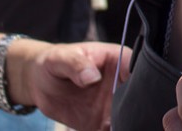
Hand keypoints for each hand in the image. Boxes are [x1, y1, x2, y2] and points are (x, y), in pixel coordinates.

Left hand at [13, 41, 130, 130]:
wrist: (40, 83)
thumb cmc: (54, 61)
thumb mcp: (61, 58)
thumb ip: (76, 64)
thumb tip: (92, 77)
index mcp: (118, 60)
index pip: (138, 69)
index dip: (141, 80)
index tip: (131, 92)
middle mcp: (121, 83)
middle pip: (139, 96)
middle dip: (136, 107)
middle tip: (116, 113)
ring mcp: (114, 104)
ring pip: (129, 117)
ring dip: (126, 123)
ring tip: (108, 123)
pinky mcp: (103, 123)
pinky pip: (113, 130)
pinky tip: (102, 130)